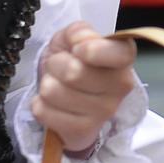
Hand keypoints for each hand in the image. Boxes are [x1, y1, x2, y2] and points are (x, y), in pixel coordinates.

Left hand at [29, 22, 138, 152]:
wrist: (66, 94)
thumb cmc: (72, 61)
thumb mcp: (72, 37)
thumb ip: (79, 31)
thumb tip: (81, 41)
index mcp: (123, 57)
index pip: (118, 53)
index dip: (92, 49)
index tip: (79, 50)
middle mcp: (121, 86)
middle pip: (73, 72)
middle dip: (56, 65)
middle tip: (60, 67)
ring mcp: (104, 112)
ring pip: (53, 92)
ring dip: (46, 85)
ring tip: (57, 85)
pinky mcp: (83, 131)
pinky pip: (43, 111)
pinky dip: (40, 105)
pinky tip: (54, 105)